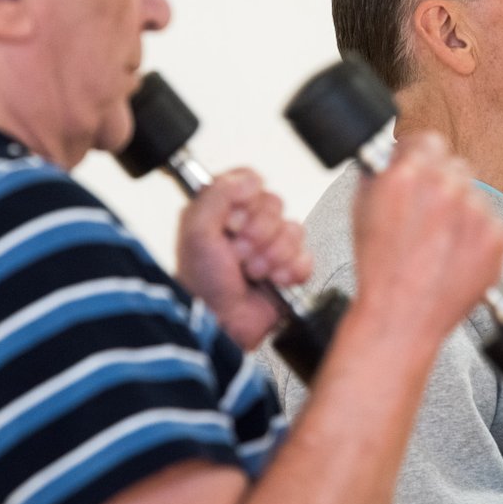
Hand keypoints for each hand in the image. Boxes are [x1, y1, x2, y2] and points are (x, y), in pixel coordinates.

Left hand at [176, 168, 311, 349]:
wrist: (220, 324)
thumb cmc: (201, 284)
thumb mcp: (196, 231)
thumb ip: (217, 193)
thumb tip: (249, 179)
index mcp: (224, 208)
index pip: (251, 181)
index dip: (247, 200)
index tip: (232, 222)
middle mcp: (248, 224)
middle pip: (276, 204)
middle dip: (258, 234)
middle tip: (239, 254)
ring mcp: (271, 246)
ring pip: (293, 230)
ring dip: (271, 256)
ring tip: (253, 272)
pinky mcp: (290, 268)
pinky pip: (306, 256)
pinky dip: (290, 271)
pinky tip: (273, 281)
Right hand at [349, 132, 502, 340]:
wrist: (401, 316)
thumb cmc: (379, 269)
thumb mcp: (362, 207)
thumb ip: (381, 172)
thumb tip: (394, 155)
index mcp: (408, 175)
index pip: (428, 141)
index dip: (420, 155)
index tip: (419, 166)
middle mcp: (445, 188)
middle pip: (454, 165)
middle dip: (441, 182)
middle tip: (427, 209)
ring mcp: (475, 212)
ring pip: (474, 194)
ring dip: (460, 209)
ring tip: (438, 240)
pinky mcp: (496, 238)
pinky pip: (489, 222)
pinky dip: (475, 235)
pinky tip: (453, 254)